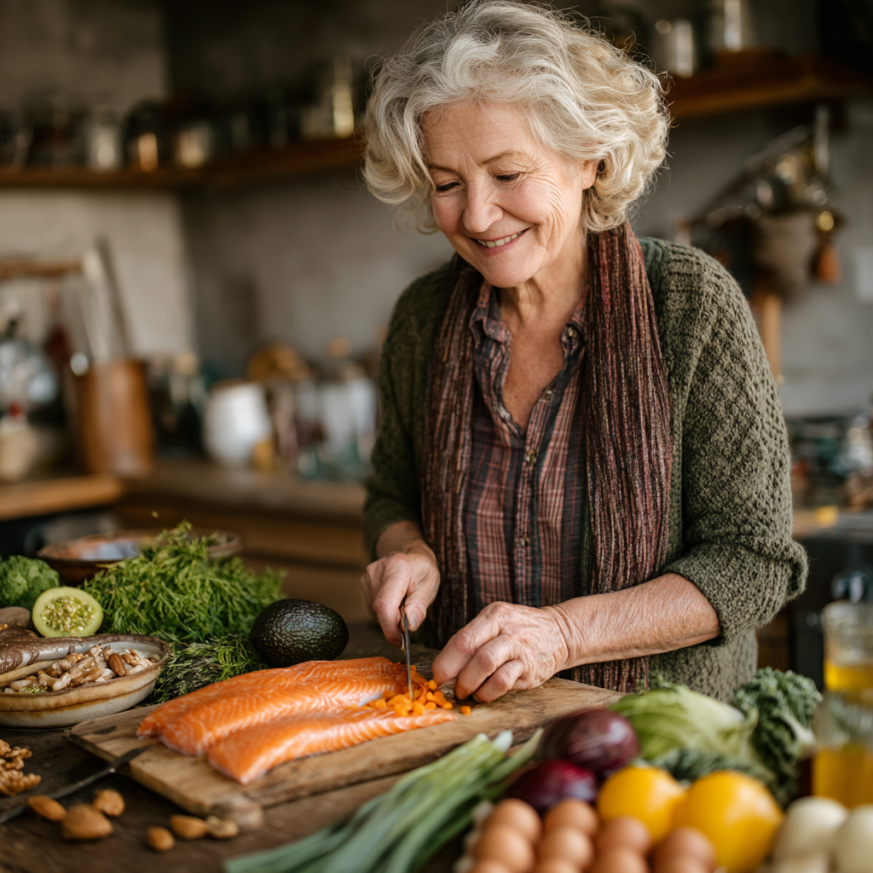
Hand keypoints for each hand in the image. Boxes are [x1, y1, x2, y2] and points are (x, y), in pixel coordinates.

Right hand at [360, 541, 439, 645]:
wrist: (410, 552)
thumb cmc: (422, 569)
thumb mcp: (431, 584)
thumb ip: (419, 606)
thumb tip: (409, 626)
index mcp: (398, 569)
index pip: (385, 605)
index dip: (390, 628)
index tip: (400, 639)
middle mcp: (377, 571)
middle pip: (380, 610)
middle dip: (394, 621)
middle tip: (410, 614)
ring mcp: (368, 576)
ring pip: (375, 610)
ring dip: (390, 614)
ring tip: (403, 601)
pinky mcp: (364, 582)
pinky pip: (373, 606)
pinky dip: (384, 610)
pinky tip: (394, 599)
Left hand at [431, 602, 569, 702]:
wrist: (559, 632)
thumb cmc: (519, 630)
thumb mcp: (496, 623)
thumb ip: (473, 641)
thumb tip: (445, 669)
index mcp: (493, 616)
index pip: (462, 638)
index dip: (445, 661)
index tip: (436, 676)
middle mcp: (506, 629)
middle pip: (472, 652)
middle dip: (454, 675)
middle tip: (448, 688)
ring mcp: (520, 649)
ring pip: (486, 666)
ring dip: (470, 684)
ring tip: (466, 692)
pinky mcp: (530, 669)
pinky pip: (503, 683)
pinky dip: (488, 693)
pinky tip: (483, 694)